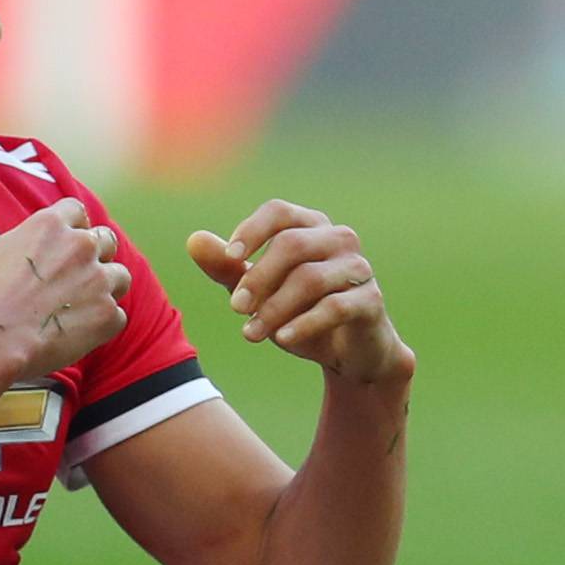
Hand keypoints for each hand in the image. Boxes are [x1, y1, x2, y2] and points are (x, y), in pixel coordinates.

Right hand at [0, 209, 128, 379]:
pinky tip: (84, 333)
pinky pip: (117, 316)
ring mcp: (99, 281)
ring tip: (87, 303)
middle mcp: (82, 247)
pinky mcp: (107, 315)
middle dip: (97, 253)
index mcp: (51, 226)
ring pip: (120, 276)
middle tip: (79, 273)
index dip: (72, 225)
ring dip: (108, 287)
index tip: (64, 240)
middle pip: (106, 240)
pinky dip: (104, 324)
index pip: (75, 211)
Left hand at [185, 201, 413, 391]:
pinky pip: (335, 306)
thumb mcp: (258, 291)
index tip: (230, 258)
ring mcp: (358, 267)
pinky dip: (304, 324)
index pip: (279, 212)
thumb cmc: (300, 311)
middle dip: (257, 278)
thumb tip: (193, 240)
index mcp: (310, 227)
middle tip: (235, 308)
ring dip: (274, 308)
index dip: (252, 230)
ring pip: (310, 278)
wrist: (348, 352)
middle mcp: (339, 239)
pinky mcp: (371, 300)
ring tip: (250, 333)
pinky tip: (283, 339)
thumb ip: (227, 267)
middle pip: (292, 244)